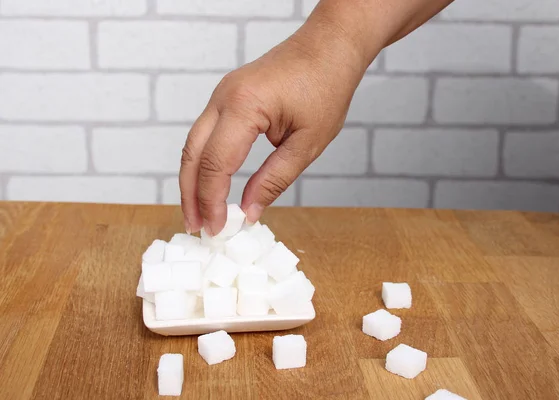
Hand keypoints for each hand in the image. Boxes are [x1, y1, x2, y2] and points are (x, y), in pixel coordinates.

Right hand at [179, 20, 367, 234]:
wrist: (329, 47)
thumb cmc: (326, 88)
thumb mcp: (307, 143)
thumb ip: (274, 180)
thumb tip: (248, 212)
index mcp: (244, 106)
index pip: (215, 164)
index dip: (212, 202)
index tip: (217, 229)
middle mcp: (223, 97)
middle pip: (192, 155)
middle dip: (191, 195)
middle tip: (196, 228)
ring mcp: (221, 94)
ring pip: (193, 144)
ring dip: (193, 180)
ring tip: (199, 212)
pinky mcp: (227, 96)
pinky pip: (205, 133)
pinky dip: (204, 162)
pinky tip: (210, 183)